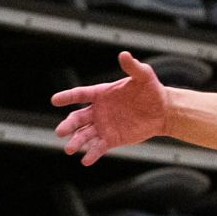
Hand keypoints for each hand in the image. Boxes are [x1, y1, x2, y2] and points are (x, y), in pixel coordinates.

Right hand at [51, 51, 168, 165]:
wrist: (161, 111)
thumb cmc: (151, 90)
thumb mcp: (143, 76)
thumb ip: (133, 67)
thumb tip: (124, 54)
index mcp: (101, 93)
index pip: (80, 95)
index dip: (67, 97)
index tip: (54, 100)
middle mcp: (97, 111)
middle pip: (77, 118)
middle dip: (68, 125)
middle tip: (59, 132)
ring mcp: (103, 126)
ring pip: (84, 135)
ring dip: (76, 142)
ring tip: (69, 149)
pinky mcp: (111, 139)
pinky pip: (98, 147)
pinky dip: (92, 154)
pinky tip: (86, 161)